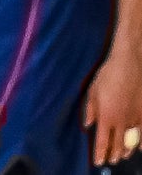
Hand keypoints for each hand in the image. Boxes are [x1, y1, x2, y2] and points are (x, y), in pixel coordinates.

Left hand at [84, 47, 141, 163]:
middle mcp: (121, 122)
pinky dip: (141, 144)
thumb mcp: (93, 90)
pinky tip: (139, 148)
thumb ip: (90, 110)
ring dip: (126, 152)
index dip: (100, 154)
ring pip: (131, 143)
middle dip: (113, 155)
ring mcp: (135, 119)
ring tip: (122, 156)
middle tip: (110, 160)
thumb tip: (88, 125)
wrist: (128, 63)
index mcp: (106, 117)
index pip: (102, 142)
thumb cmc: (108, 74)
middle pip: (118, 146)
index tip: (98, 162)